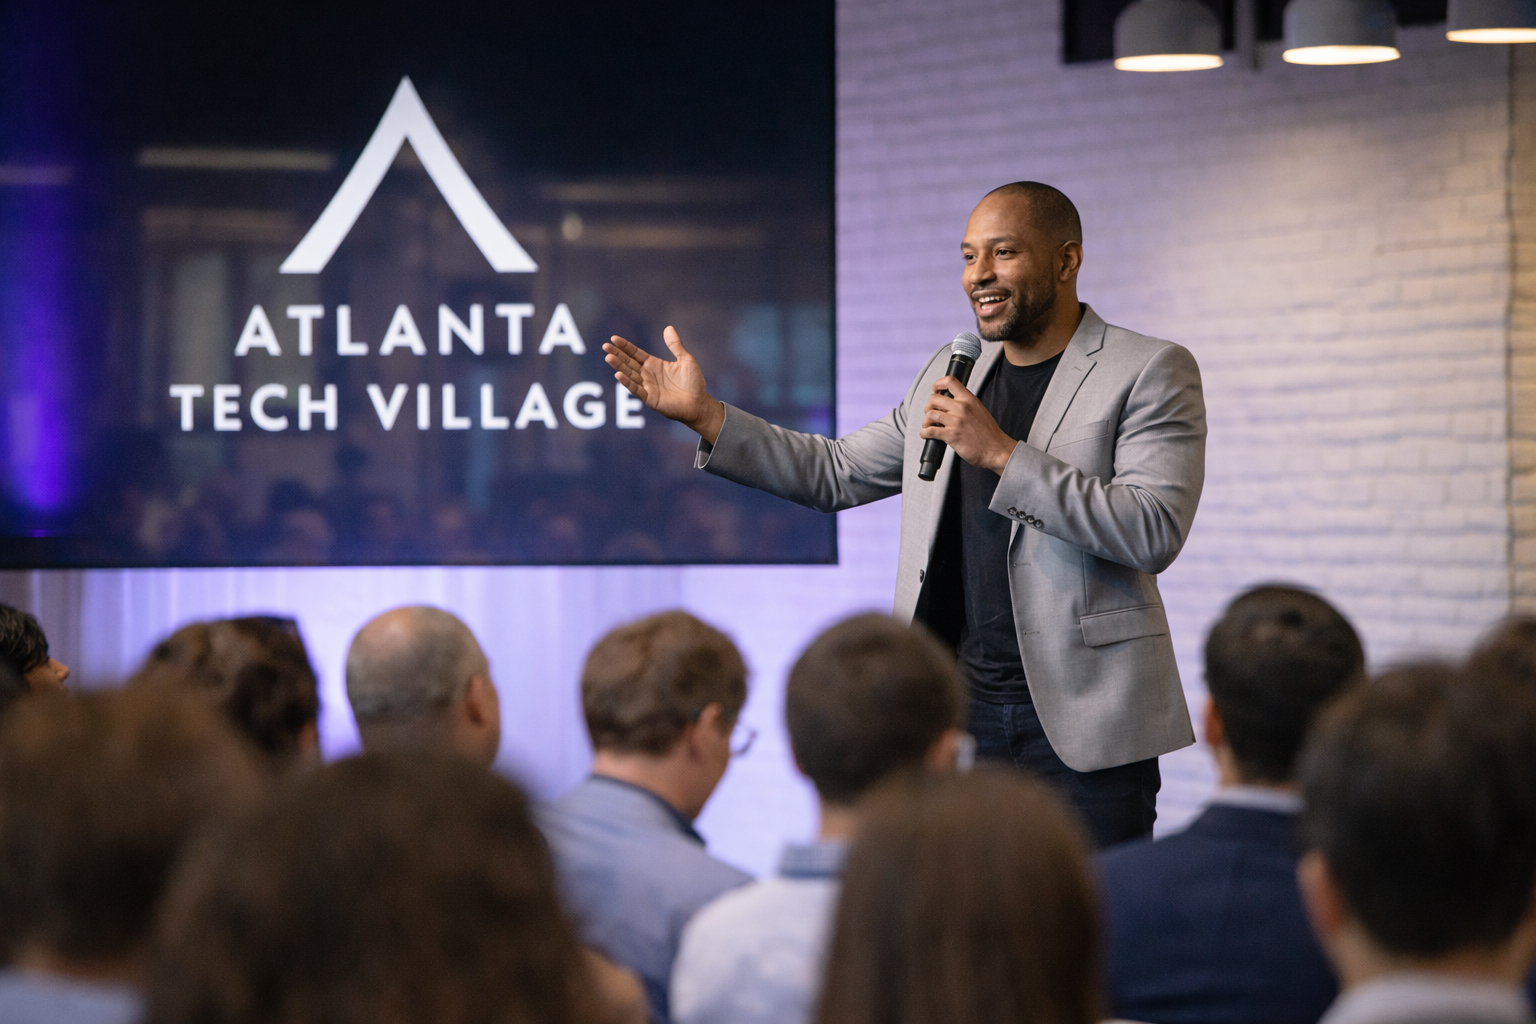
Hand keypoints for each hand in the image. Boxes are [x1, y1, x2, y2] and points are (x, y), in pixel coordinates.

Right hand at [603, 326, 724, 442]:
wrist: (700, 403)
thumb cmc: (693, 382)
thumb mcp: (685, 359)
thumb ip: (675, 345)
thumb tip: (668, 327)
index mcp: (654, 365)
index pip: (635, 354)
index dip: (625, 346)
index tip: (614, 339)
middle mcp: (648, 375)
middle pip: (628, 363)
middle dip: (617, 354)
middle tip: (605, 346)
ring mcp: (648, 387)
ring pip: (629, 375)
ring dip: (619, 366)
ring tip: (608, 357)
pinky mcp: (650, 398)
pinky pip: (636, 390)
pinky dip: (627, 383)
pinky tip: (619, 374)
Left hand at [921, 378, 1018, 473]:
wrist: (996, 449)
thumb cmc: (989, 434)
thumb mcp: (979, 410)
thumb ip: (966, 404)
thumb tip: (950, 403)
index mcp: (969, 399)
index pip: (950, 381)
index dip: (938, 384)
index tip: (935, 390)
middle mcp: (962, 408)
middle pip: (934, 398)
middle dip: (928, 406)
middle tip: (931, 413)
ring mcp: (956, 421)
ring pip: (930, 414)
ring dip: (925, 421)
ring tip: (928, 425)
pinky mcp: (951, 435)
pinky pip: (930, 431)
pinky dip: (924, 433)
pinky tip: (926, 434)